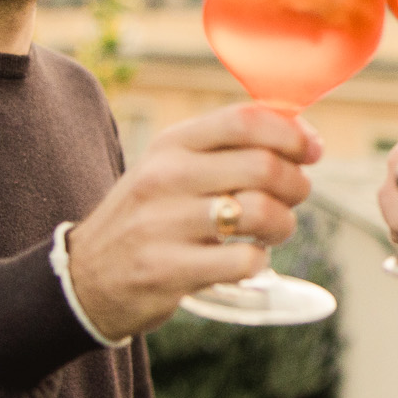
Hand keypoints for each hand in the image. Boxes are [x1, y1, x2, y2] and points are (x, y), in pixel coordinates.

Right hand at [67, 102, 323, 339]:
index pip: (246, 119)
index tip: (312, 150)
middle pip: (263, 166)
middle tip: (294, 199)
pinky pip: (243, 261)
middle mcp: (166, 177)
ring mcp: (163, 224)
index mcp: (172, 144)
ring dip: (283, 225)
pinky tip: (245, 261)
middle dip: (296, 185)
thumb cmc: (149, 217)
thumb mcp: (173, 167)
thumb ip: (228, 147)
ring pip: (260, 212)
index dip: (293, 133)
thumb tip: (303, 135)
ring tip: (272, 232)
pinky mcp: (166, 270)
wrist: (85, 278)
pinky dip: (258, 262)